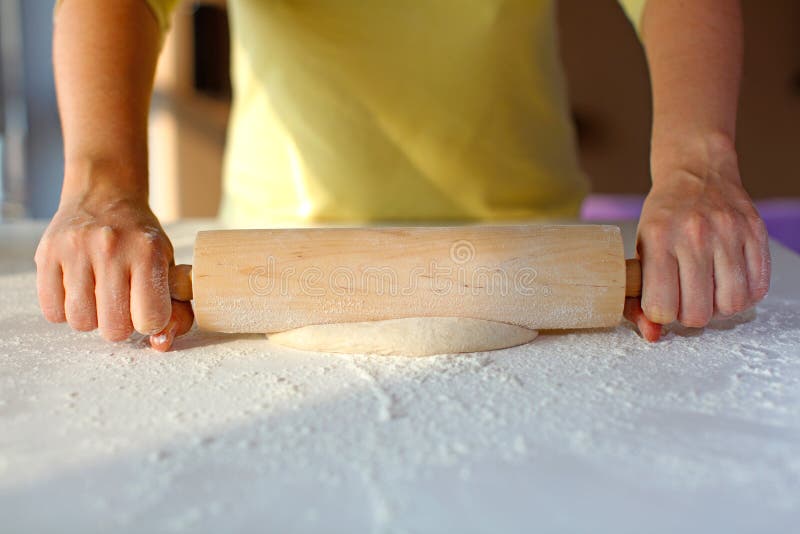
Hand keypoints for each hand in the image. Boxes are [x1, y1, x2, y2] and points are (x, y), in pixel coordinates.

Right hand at [34, 190, 192, 350]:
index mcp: (147, 251)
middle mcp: (111, 248)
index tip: (147, 309)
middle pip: (114, 327)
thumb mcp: (167, 265)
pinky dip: (65, 310)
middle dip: (120, 324)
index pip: (150, 318)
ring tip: (98, 295)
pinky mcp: (47, 254)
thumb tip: (161, 343)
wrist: (104, 196)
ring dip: (92, 318)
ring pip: (81, 322)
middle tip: (122, 303)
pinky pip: (52, 311)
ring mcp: (76, 249)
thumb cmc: (141, 240)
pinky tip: (77, 291)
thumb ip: (174, 306)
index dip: (150, 322)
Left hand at [624, 137, 770, 339]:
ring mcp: (729, 233)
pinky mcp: (756, 233)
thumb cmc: (664, 217)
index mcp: (659, 238)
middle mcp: (695, 235)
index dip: (661, 313)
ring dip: (718, 308)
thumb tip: (651, 336)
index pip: (661, 306)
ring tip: (708, 292)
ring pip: (731, 304)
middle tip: (685, 298)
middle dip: (689, 315)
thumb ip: (639, 297)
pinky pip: (757, 288)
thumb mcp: (641, 251)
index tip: (661, 302)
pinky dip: (743, 296)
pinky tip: (727, 283)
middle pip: (698, 312)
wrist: (697, 172)